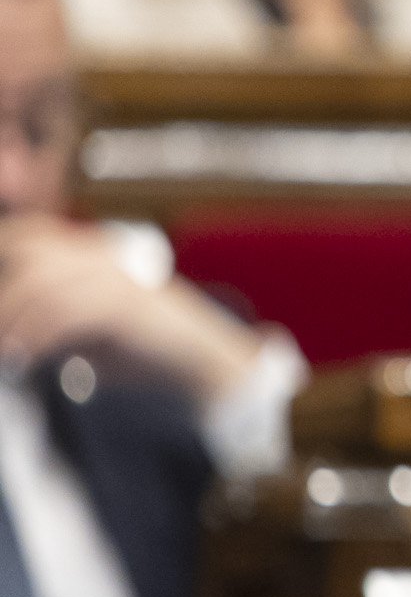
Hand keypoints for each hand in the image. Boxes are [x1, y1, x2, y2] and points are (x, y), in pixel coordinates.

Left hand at [0, 216, 260, 405]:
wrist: (205, 361)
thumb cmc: (151, 351)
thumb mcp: (94, 333)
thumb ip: (59, 323)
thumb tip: (15, 332)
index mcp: (96, 257)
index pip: (33, 235)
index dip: (4, 247)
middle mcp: (104, 260)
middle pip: (31, 259)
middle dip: (4, 298)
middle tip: (0, 335)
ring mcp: (116, 279)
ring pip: (43, 287)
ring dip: (15, 322)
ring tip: (8, 352)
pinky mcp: (125, 304)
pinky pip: (66, 314)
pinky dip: (39, 338)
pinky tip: (30, 357)